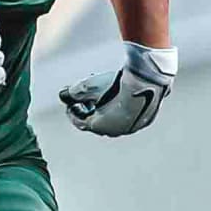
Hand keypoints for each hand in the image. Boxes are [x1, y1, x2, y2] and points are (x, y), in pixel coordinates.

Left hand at [59, 41, 176, 136]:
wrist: (146, 80)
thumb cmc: (114, 84)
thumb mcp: (86, 86)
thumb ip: (71, 92)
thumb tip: (63, 95)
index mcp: (101, 127)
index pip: (81, 123)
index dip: (73, 112)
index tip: (70, 104)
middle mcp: (118, 130)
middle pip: (99, 121)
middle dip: (90, 109)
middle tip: (85, 98)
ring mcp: (134, 125)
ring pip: (116, 118)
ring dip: (106, 107)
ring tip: (103, 92)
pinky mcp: (147, 117)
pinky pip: (131, 113)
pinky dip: (122, 106)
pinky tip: (121, 93)